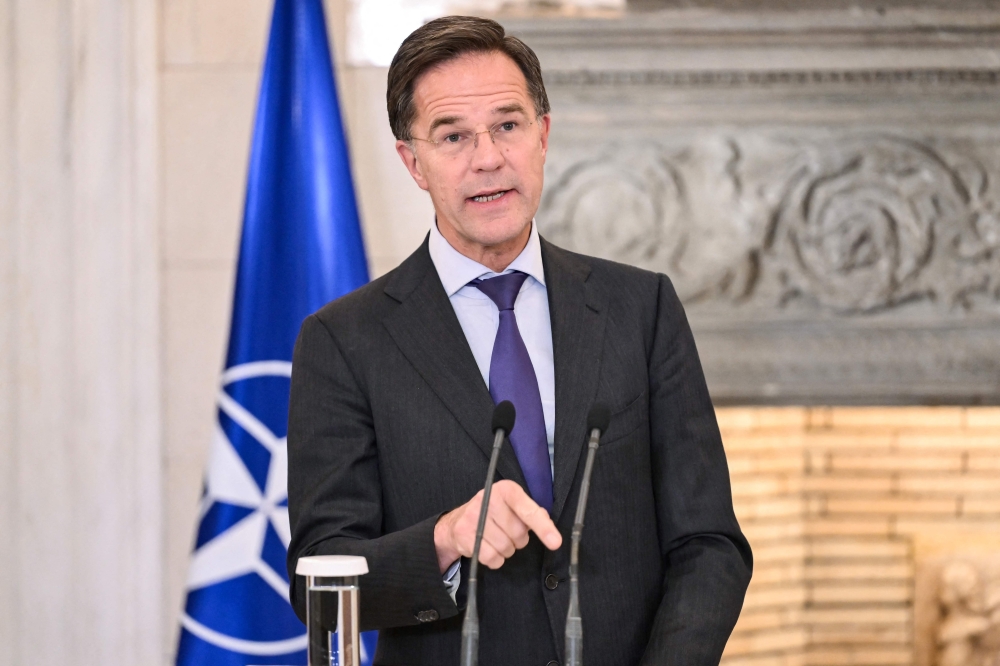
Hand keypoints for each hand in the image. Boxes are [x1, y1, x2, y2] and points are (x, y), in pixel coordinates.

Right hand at [433, 480, 561, 572]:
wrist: (456, 523)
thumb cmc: (493, 514)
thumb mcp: (512, 506)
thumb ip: (531, 512)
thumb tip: (547, 523)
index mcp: (505, 490)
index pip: (528, 510)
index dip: (543, 527)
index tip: (555, 542)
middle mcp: (488, 499)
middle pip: (518, 533)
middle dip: (518, 539)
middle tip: (508, 532)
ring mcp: (473, 516)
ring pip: (506, 547)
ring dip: (507, 550)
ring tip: (496, 539)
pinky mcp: (464, 534)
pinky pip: (492, 558)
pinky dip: (495, 559)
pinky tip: (487, 547)